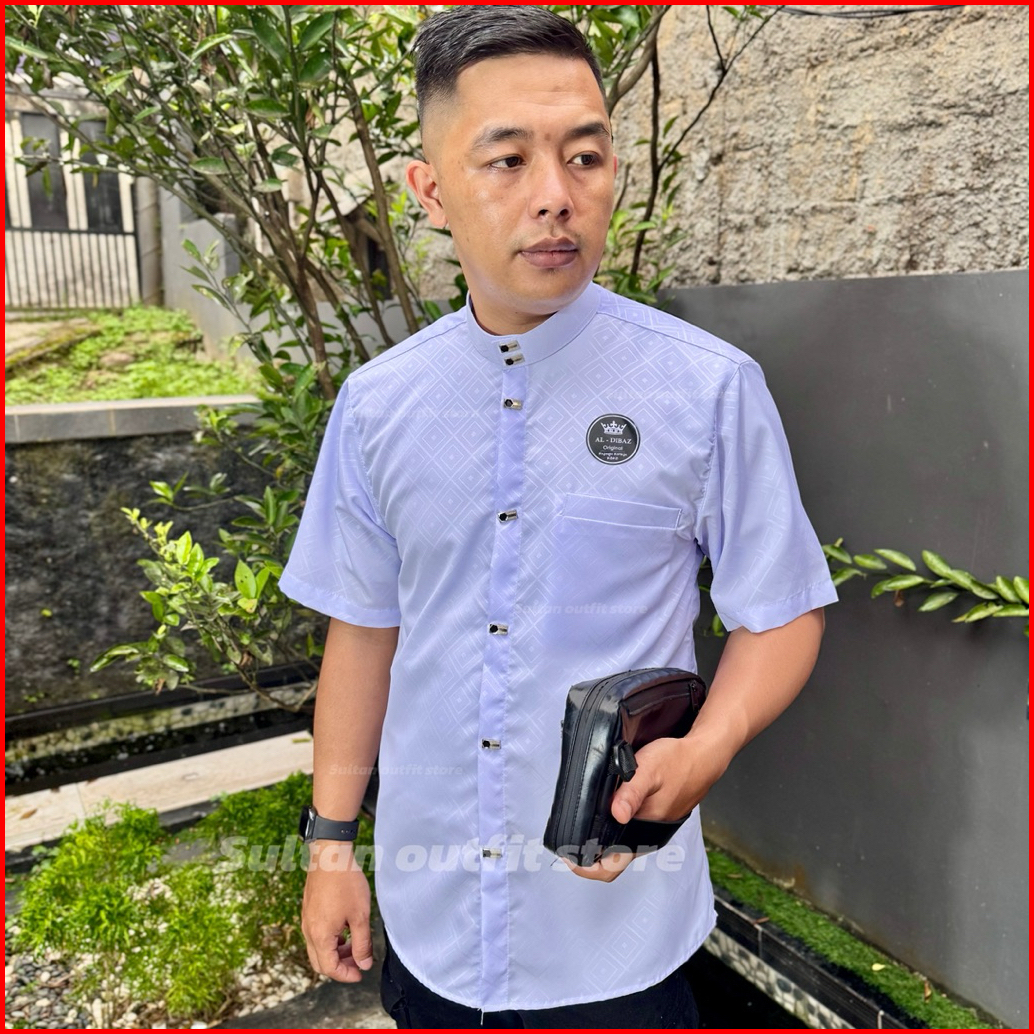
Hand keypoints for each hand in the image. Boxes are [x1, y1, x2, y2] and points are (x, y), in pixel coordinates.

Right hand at [300, 842, 374, 981]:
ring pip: (318, 948)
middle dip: (340, 966)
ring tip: (355, 945)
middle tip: (359, 962)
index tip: (361, 973)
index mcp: (320, 936)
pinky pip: (316, 934)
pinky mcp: (308, 910)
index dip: (346, 975)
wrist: (330, 855)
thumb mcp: (361, 916)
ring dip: (335, 952)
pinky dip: (330, 940)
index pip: (329, 968)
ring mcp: (306, 920)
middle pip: (320, 962)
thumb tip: (364, 964)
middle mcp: (309, 931)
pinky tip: (345, 929)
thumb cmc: (346, 883)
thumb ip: (362, 944)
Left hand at [566, 733, 727, 883]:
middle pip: (610, 858)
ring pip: (618, 843)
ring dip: (598, 837)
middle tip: (566, 834)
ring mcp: (650, 828)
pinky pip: (627, 828)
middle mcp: (646, 836)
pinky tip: (604, 807)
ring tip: (580, 819)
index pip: (610, 867)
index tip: (566, 853)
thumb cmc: (677, 762)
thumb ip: (631, 792)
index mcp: (643, 832)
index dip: (585, 868)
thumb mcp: (649, 770)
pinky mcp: (652, 817)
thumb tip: (617, 813)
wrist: (704, 756)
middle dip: (586, 851)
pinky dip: (611, 824)